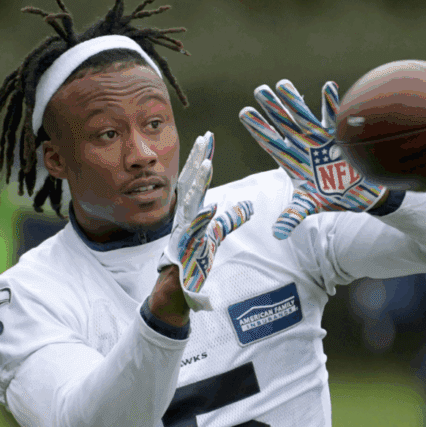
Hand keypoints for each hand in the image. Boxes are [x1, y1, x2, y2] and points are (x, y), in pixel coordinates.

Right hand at [158, 132, 253, 310]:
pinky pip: (195, 230)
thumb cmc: (192, 260)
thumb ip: (231, 220)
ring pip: (190, 201)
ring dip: (199, 182)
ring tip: (207, 163)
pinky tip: (212, 206)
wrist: (176, 289)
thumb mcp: (216, 235)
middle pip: (189, 182)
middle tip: (204, 137)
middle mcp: (183, 217)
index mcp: (189, 211)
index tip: (206, 137)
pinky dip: (203, 217)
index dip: (200, 158)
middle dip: (196, 159)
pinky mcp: (186, 247)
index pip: (195, 179)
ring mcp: (183, 231)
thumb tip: (249, 206)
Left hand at [239, 79, 386, 238]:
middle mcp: (302, 145)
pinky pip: (335, 117)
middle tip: (259, 90)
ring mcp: (319, 138)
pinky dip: (332, 103)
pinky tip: (327, 86)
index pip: (270, 142)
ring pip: (304, 115)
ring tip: (282, 83)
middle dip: (271, 108)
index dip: (258, 129)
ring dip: (295, 100)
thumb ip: (293, 215)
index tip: (244, 113)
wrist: (358, 193)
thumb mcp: (309, 205)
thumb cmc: (331, 197)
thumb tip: (278, 233)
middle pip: (283, 123)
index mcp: (290, 160)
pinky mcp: (339, 136)